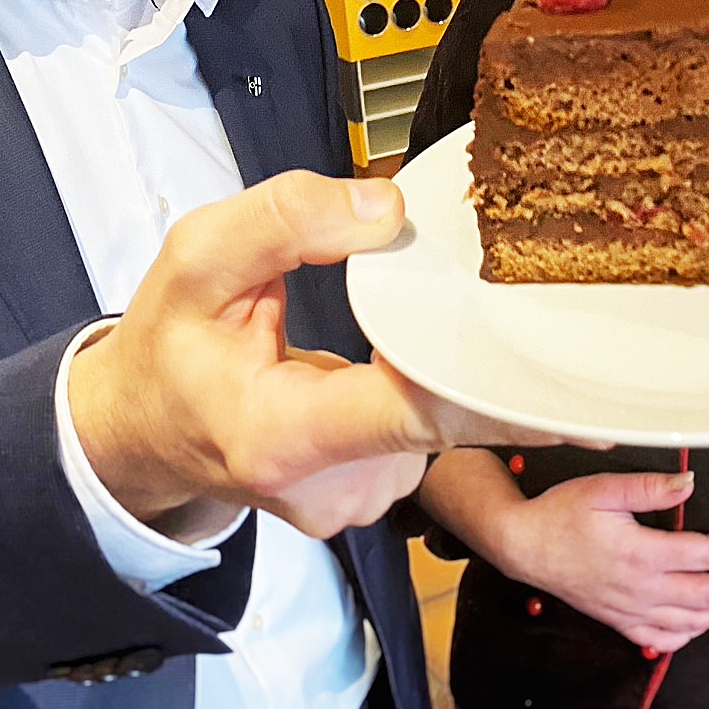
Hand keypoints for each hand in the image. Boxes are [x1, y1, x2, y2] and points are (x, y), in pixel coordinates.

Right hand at [68, 171, 556, 540]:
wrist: (138, 433)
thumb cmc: (168, 348)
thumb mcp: (196, 258)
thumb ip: (285, 219)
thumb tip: (387, 209)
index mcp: (282, 437)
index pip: (414, 414)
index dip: (495, 394)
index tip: (569, 383)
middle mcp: (330, 486)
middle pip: (445, 418)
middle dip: (482, 360)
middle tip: (509, 301)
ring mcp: (356, 499)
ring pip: (440, 425)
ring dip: (439, 371)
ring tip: (400, 331)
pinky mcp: (371, 495)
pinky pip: (426, 433)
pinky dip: (422, 392)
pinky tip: (392, 363)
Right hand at [492, 471, 708, 653]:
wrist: (524, 546)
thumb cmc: (561, 514)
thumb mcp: (603, 489)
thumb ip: (650, 488)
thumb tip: (690, 483)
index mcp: (640, 554)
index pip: (705, 554)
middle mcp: (640, 589)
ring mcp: (630, 611)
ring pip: (692, 623)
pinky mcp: (619, 621)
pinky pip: (662, 640)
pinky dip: (691, 634)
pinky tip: (704, 622)